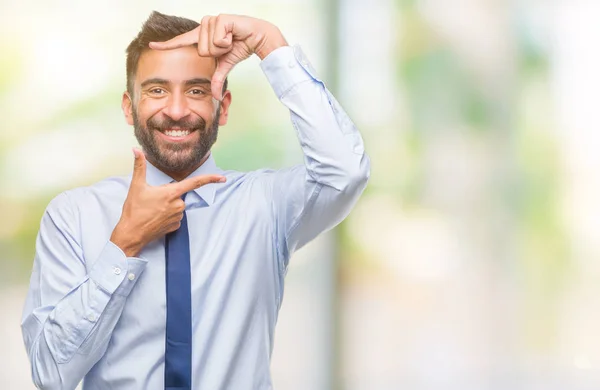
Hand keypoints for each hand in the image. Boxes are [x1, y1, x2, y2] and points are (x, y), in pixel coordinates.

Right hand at [110, 148, 225, 256]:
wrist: (131, 234)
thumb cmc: (134, 210)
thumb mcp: (136, 186)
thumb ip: (139, 166)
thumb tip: (136, 150)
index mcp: (171, 193)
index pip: (195, 183)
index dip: (210, 179)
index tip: (222, 178)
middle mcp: (178, 205)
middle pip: (179, 194)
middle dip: (168, 195)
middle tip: (152, 201)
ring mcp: (178, 217)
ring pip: (177, 206)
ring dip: (167, 206)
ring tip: (152, 210)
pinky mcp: (176, 227)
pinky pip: (176, 217)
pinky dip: (167, 216)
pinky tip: (156, 218)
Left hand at [149, 14, 287, 100]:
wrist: (257, 37)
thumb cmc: (241, 47)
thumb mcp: (225, 65)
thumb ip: (217, 78)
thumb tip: (215, 96)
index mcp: (201, 37)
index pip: (180, 42)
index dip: (166, 45)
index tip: (151, 45)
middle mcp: (203, 27)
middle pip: (201, 51)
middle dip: (217, 53)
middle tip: (228, 46)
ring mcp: (210, 22)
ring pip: (209, 46)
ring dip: (224, 48)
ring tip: (231, 40)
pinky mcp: (220, 19)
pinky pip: (218, 40)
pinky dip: (228, 42)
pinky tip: (234, 35)